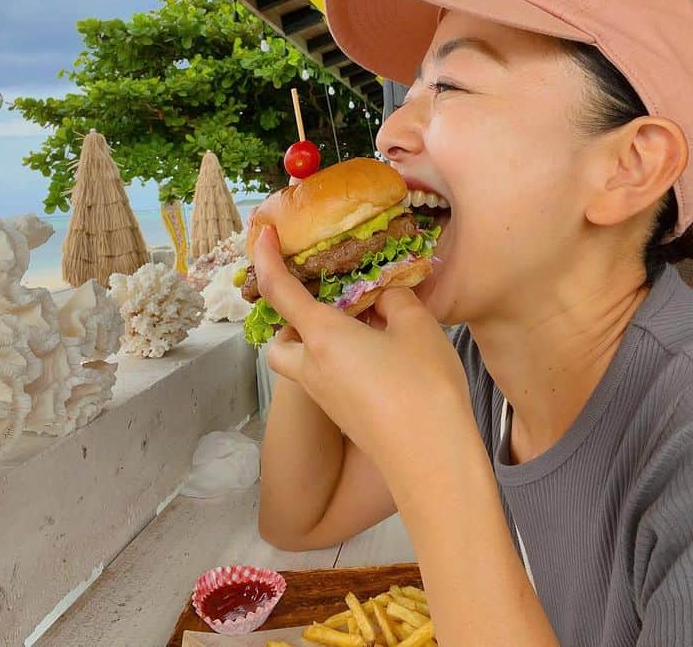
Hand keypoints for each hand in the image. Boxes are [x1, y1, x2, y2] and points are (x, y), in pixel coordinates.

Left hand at [253, 226, 473, 475]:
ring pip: (299, 366)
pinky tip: (376, 356)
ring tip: (353, 329)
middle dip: (287, 323)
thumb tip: (384, 293)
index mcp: (323, 337)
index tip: (262, 234)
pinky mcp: (344, 417)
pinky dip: (336, 363)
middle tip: (321, 304)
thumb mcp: (417, 327)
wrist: (430, 459)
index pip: (281, 290)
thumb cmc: (422, 388)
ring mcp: (326, 398)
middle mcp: (313, 368)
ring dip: (310, 346)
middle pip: (278, 343)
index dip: (266, 258)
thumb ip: (396, 300)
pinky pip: (325, 382)